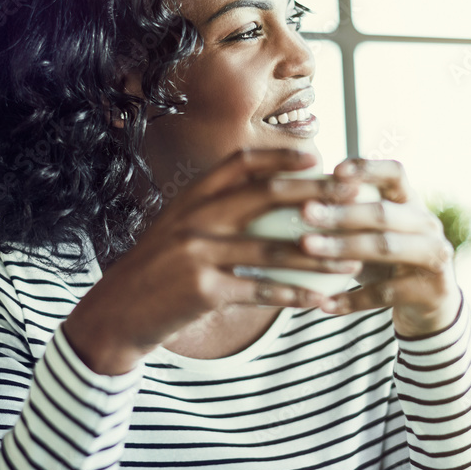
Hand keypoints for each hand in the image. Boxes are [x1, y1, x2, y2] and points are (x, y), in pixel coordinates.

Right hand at [62, 148, 365, 373]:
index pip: (240, 164)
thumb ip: (214, 211)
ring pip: (270, 248)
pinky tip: (322, 301)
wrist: (117, 313)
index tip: (317, 156)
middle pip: (263, 196)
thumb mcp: (179, 228)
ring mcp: (196, 252)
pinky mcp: (202, 289)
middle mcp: (193, 217)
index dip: (280, 157)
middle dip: (315, 194)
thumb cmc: (158, 270)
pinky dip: (295, 295)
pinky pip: (261, 289)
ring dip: (318, 256)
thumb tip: (266, 198)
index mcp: (191, 197)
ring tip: (353, 262)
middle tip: (354, 197)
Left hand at [297, 158, 462, 337]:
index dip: (367, 169)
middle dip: (341, 212)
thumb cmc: (386, 260)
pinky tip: (324, 303)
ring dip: (342, 248)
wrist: (428, 306)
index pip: (395, 173)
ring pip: (385, 247)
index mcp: (411, 202)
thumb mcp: (372, 232)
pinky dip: (353, 299)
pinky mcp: (432, 289)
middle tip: (304, 212)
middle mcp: (427, 224)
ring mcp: (435, 256)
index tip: (334, 171)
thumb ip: (347, 214)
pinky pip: (386, 292)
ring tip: (307, 249)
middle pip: (383, 212)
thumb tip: (292, 196)